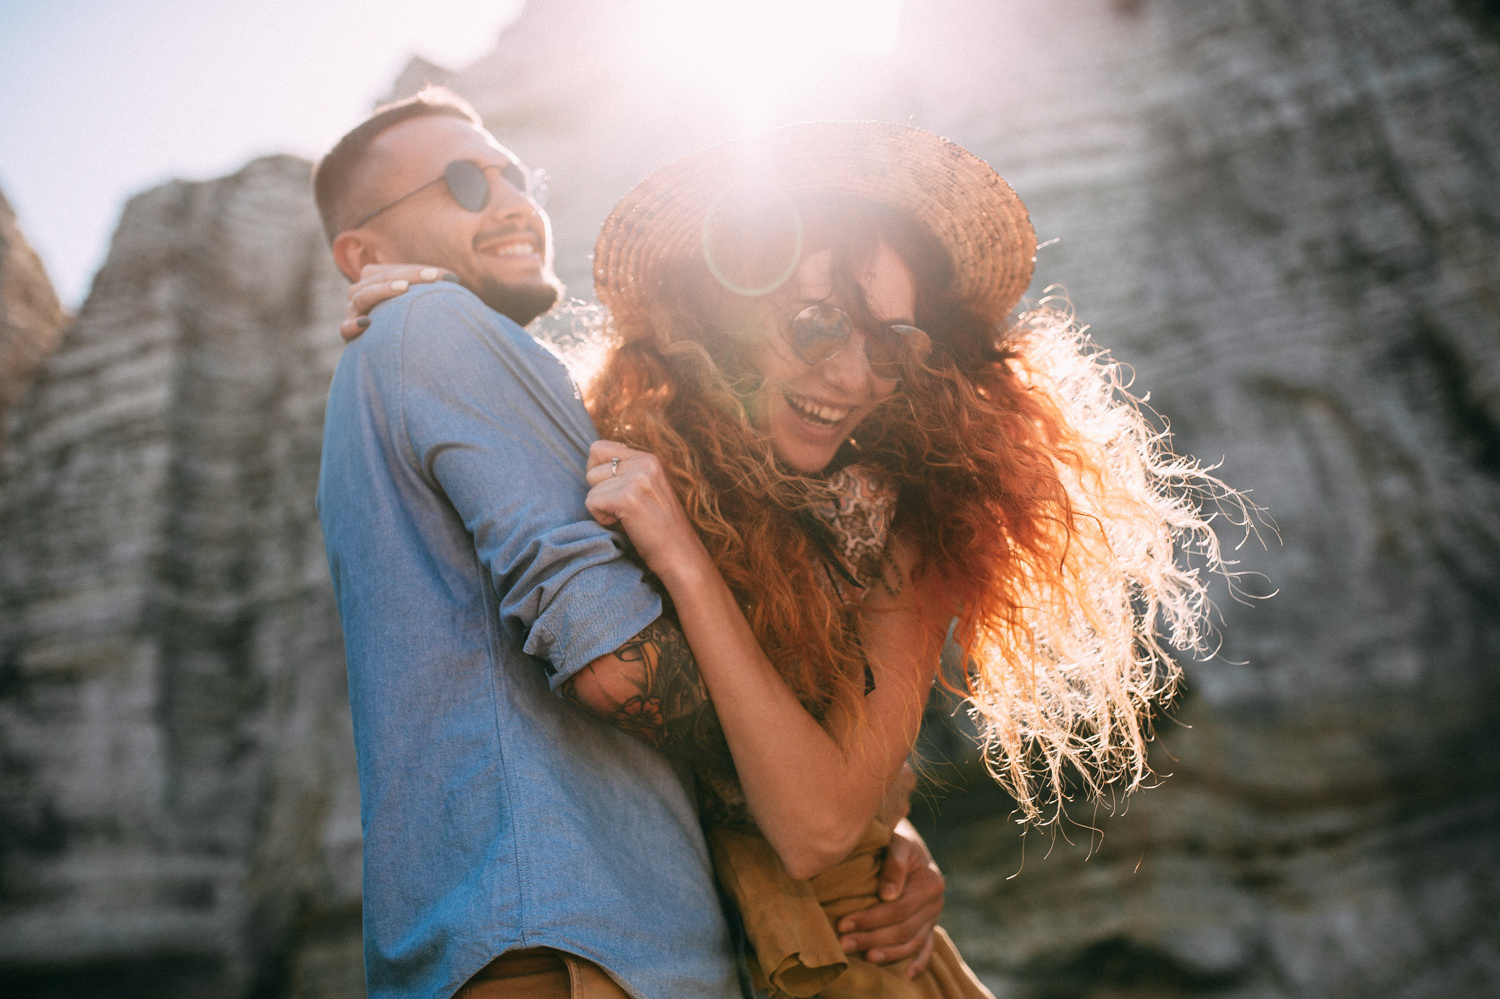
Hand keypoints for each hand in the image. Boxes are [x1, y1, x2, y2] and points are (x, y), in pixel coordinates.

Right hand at [340, 263, 456, 341]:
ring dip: (382, 291)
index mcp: (375, 278)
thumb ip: (428, 288)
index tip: (449, 277)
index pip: (398, 271)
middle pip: (381, 278)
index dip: (421, 271)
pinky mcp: (348, 333)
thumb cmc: (408, 323)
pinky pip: (346, 328)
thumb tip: (455, 278)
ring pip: (362, 296)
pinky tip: (368, 323)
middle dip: (408, 275)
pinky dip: (353, 325)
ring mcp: (352, 311)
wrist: (386, 352)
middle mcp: (360, 291)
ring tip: (404, 288)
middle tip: (432, 277)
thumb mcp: (415, 302)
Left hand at [584, 440, 711, 584]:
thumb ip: (627, 471)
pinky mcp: (629, 498)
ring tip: (626, 517)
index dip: (597, 472)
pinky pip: (592, 502)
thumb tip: (594, 463)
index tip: (614, 491)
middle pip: (592, 469)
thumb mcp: (648, 488)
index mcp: (649, 459)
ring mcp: (638, 480)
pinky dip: (601, 518)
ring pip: (591, 487)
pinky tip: (623, 524)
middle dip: (598, 491)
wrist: (681, 556)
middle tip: (621, 508)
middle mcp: (645, 463)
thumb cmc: (660, 528)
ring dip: (601, 506)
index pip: (599, 448)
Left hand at [836, 818, 944, 976]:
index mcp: (931, 882)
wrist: (905, 841)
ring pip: (912, 942)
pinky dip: (919, 963)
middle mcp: (936, 902)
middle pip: (902, 929)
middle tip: (844, 943)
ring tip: (865, 958)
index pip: (897, 909)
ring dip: (889, 954)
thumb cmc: (895, 838)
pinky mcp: (930, 924)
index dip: (870, 919)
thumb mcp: (897, 841)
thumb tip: (888, 895)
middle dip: (871, 938)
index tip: (843, 923)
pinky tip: (905, 975)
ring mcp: (934, 916)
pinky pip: (927, 947)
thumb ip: (894, 863)